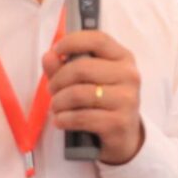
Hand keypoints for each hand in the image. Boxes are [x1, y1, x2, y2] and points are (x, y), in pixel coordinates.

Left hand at [43, 29, 144, 166]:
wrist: (123, 137)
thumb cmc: (102, 103)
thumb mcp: (86, 81)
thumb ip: (65, 67)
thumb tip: (48, 56)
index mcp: (123, 58)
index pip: (97, 39)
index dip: (72, 42)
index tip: (56, 50)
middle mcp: (129, 75)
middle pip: (81, 68)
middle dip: (58, 80)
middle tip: (52, 90)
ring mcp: (127, 99)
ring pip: (78, 94)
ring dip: (58, 102)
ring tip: (56, 107)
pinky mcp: (119, 122)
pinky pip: (81, 117)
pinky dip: (64, 119)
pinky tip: (60, 120)